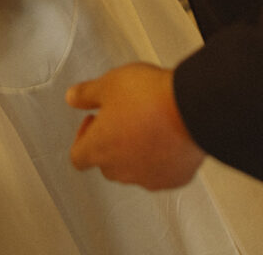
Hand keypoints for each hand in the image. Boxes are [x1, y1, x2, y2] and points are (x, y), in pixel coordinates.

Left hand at [66, 63, 205, 189]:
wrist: (191, 108)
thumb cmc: (148, 96)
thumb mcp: (109, 83)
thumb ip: (86, 93)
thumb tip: (72, 97)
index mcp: (99, 149)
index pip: (77, 157)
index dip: (82, 138)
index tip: (95, 120)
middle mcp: (121, 170)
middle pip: (106, 164)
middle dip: (110, 143)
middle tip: (122, 118)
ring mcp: (149, 178)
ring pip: (134, 170)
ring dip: (135, 151)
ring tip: (148, 122)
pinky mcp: (174, 178)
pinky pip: (162, 171)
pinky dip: (161, 157)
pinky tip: (168, 134)